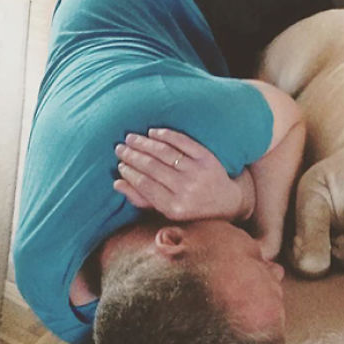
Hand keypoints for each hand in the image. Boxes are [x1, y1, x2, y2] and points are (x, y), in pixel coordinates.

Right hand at [113, 128, 252, 221]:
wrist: (226, 202)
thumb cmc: (192, 208)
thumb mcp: (168, 211)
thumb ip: (142, 200)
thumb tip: (117, 183)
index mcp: (175, 207)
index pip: (145, 185)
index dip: (130, 173)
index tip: (120, 164)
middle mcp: (187, 190)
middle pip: (152, 167)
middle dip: (133, 155)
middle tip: (120, 148)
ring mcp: (198, 173)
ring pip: (165, 153)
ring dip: (144, 143)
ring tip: (131, 138)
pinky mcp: (207, 158)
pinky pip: (183, 142)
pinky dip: (166, 135)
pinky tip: (153, 132)